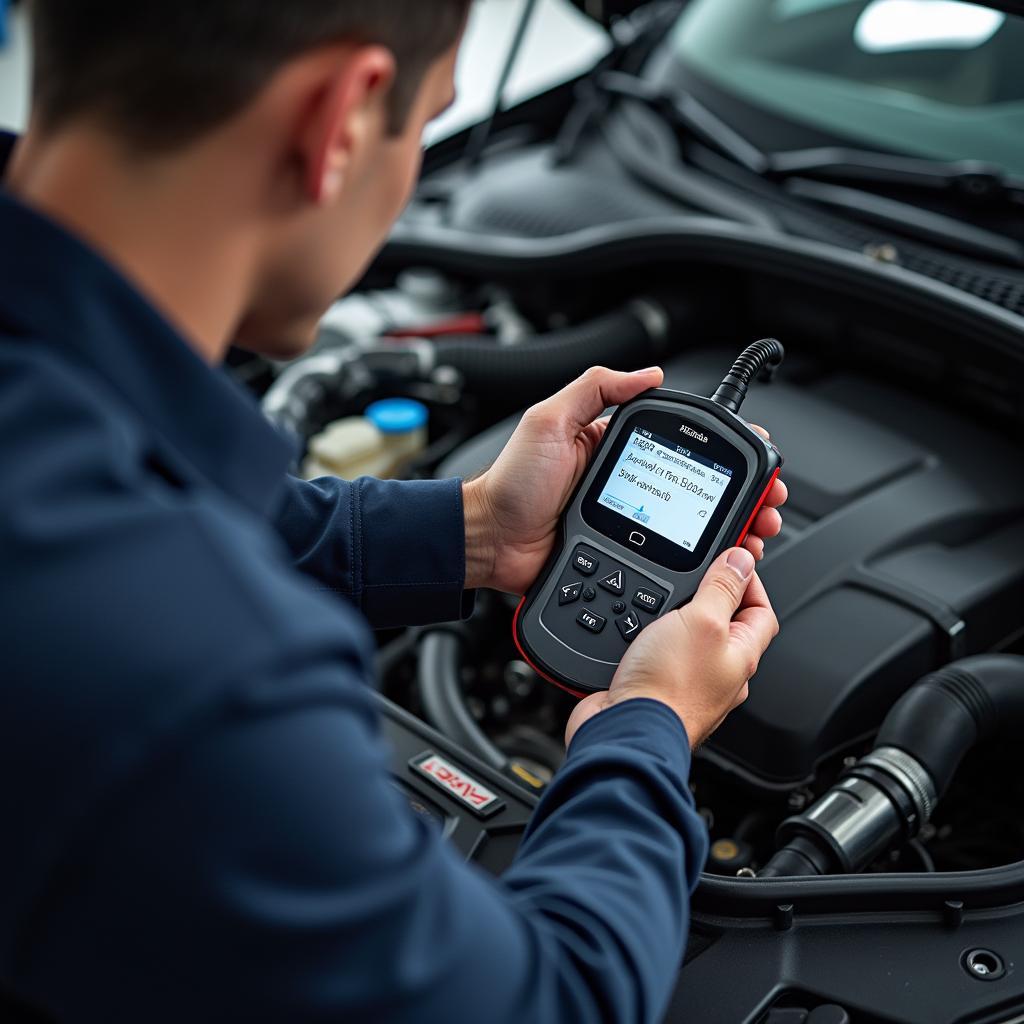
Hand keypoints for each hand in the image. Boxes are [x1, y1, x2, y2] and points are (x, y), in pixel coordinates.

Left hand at [462, 366, 787, 593]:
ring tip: (756, 532)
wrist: (490, 541)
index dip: (720, 451)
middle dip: (740, 495)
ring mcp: (627, 522)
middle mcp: (627, 483)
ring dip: (730, 529)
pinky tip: (721, 562)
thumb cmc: (511, 482)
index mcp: (614, 446)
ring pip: (692, 526)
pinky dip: (700, 561)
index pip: (680, 443)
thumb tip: (648, 373)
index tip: (753, 455)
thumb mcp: (549, 420)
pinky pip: (668, 557)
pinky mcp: (621, 553)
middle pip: (697, 488)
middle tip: (767, 503)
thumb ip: (596, 389)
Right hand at [565, 547, 778, 748]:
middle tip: (691, 576)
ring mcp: (687, 682)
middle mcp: (719, 672)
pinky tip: (636, 632)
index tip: (727, 560)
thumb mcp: (702, 621)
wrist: (625, 729)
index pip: (761, 610)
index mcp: (741, 655)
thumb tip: (741, 560)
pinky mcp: (655, 688)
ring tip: (659, 602)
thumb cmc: (668, 689)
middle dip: (709, 596)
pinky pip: (659, 655)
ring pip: (689, 639)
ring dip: (674, 617)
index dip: (748, 580)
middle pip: (725, 624)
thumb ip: (722, 588)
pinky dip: (649, 638)